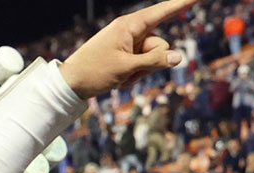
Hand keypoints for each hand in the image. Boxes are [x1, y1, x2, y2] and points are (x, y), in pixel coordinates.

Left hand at [61, 0, 195, 98]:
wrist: (70, 84)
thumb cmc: (94, 71)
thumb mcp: (126, 68)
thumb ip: (154, 62)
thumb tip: (179, 57)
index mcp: (129, 26)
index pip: (163, 12)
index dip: (182, 4)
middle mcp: (132, 32)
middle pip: (161, 46)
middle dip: (151, 63)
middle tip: (127, 70)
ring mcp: (130, 45)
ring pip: (153, 60)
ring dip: (140, 73)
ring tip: (118, 77)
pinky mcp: (128, 57)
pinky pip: (143, 68)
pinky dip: (133, 77)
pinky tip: (117, 80)